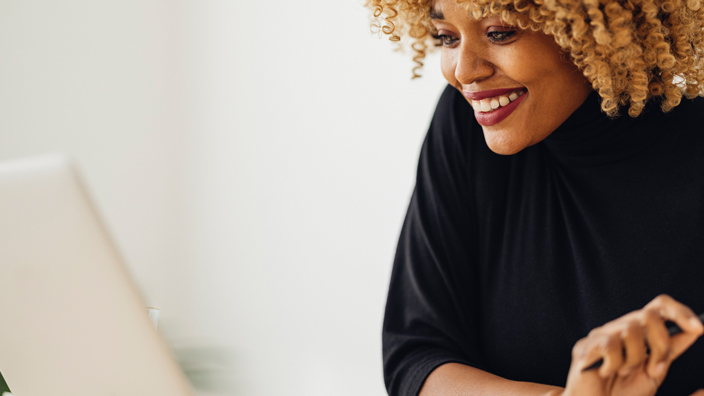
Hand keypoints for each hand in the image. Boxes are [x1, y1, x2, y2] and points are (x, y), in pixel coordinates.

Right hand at [562, 294, 703, 395]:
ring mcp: (601, 334)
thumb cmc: (622, 393)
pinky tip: (607, 373)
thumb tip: (693, 333)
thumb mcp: (654, 373)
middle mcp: (620, 327)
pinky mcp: (586, 345)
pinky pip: (610, 346)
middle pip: (649, 315)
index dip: (680, 312)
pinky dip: (615, 365)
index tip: (698, 330)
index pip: (660, 306)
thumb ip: (670, 353)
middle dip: (661, 344)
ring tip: (624, 373)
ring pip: (631, 330)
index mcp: (638, 331)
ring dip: (635, 360)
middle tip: (655, 370)